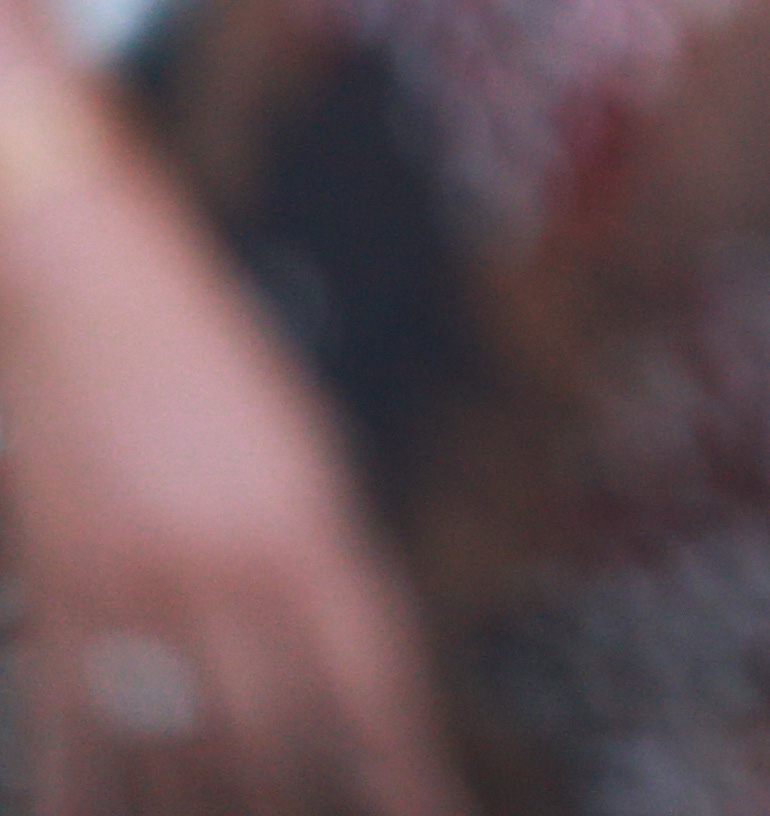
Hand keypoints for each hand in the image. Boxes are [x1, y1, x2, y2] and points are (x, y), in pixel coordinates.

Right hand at [0, 148, 460, 814]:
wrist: (86, 286)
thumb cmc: (209, 360)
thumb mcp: (299, 447)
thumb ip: (320, 555)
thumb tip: (340, 660)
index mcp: (309, 520)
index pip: (372, 671)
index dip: (402, 762)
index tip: (432, 813)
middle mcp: (227, 561)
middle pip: (277, 727)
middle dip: (306, 802)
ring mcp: (132, 581)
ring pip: (177, 740)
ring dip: (210, 807)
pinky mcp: (56, 585)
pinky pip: (72, 719)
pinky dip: (90, 792)